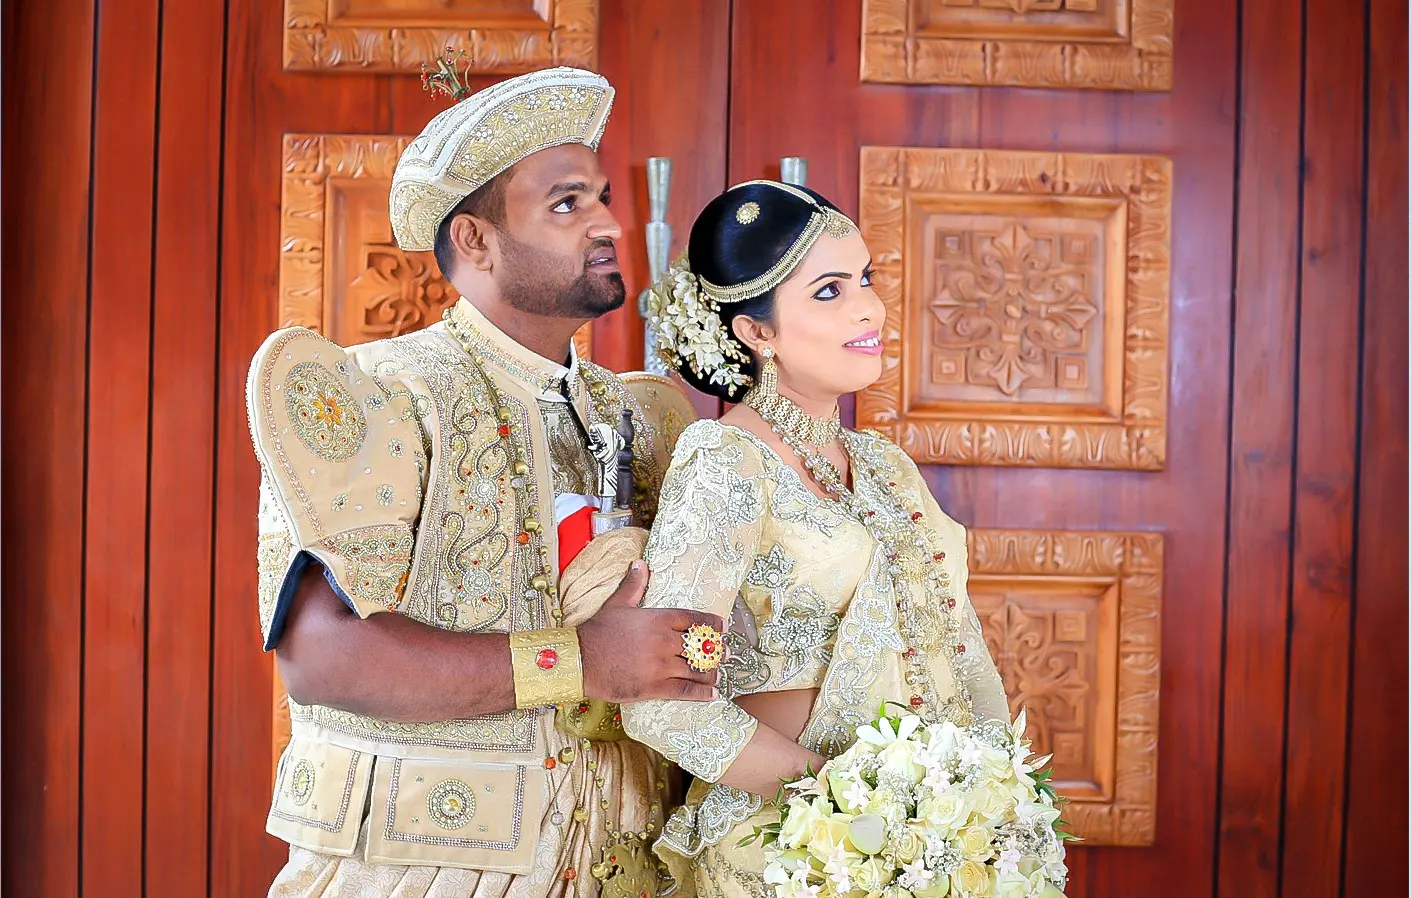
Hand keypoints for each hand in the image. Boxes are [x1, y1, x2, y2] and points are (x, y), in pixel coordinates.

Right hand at [578, 560, 722, 702]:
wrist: (580, 659)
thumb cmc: (598, 630)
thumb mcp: (617, 604)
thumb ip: (634, 585)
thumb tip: (640, 563)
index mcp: (659, 619)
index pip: (694, 619)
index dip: (712, 623)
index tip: (723, 627)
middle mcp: (665, 641)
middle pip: (700, 646)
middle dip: (716, 651)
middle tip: (727, 654)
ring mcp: (662, 666)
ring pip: (697, 670)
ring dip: (711, 672)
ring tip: (718, 674)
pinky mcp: (655, 687)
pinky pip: (686, 691)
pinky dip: (702, 693)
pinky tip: (713, 694)